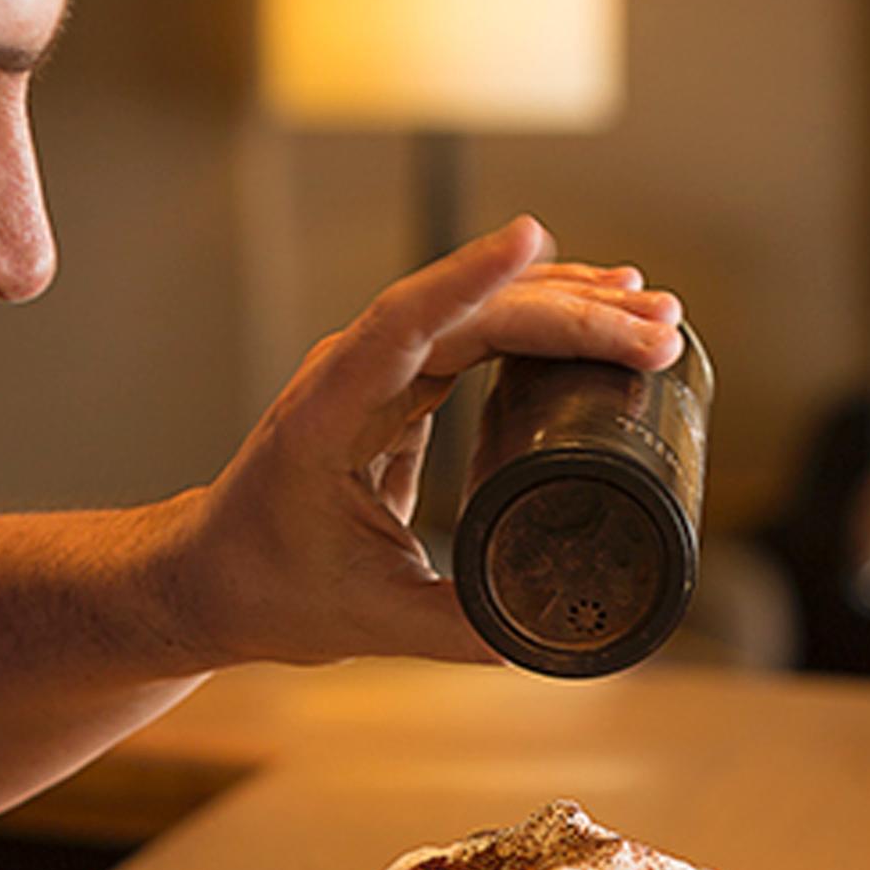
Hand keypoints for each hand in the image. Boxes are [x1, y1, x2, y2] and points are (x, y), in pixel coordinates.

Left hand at [165, 218, 684, 666]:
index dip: (469, 279)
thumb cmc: (270, 589)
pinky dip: (541, 327)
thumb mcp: (374, 621)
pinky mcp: (401, 388)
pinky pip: (478, 335)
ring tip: (651, 313)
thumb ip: (466, 625)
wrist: (215, 578)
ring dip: (566, 307)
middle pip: (470, 315)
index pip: (404, 323)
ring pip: (479, 314)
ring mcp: (377, 374)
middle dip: (569, 312)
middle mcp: (353, 375)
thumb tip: (557, 631)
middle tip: (654, 328)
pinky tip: (598, 319)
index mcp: (330, 414)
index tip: (532, 237)